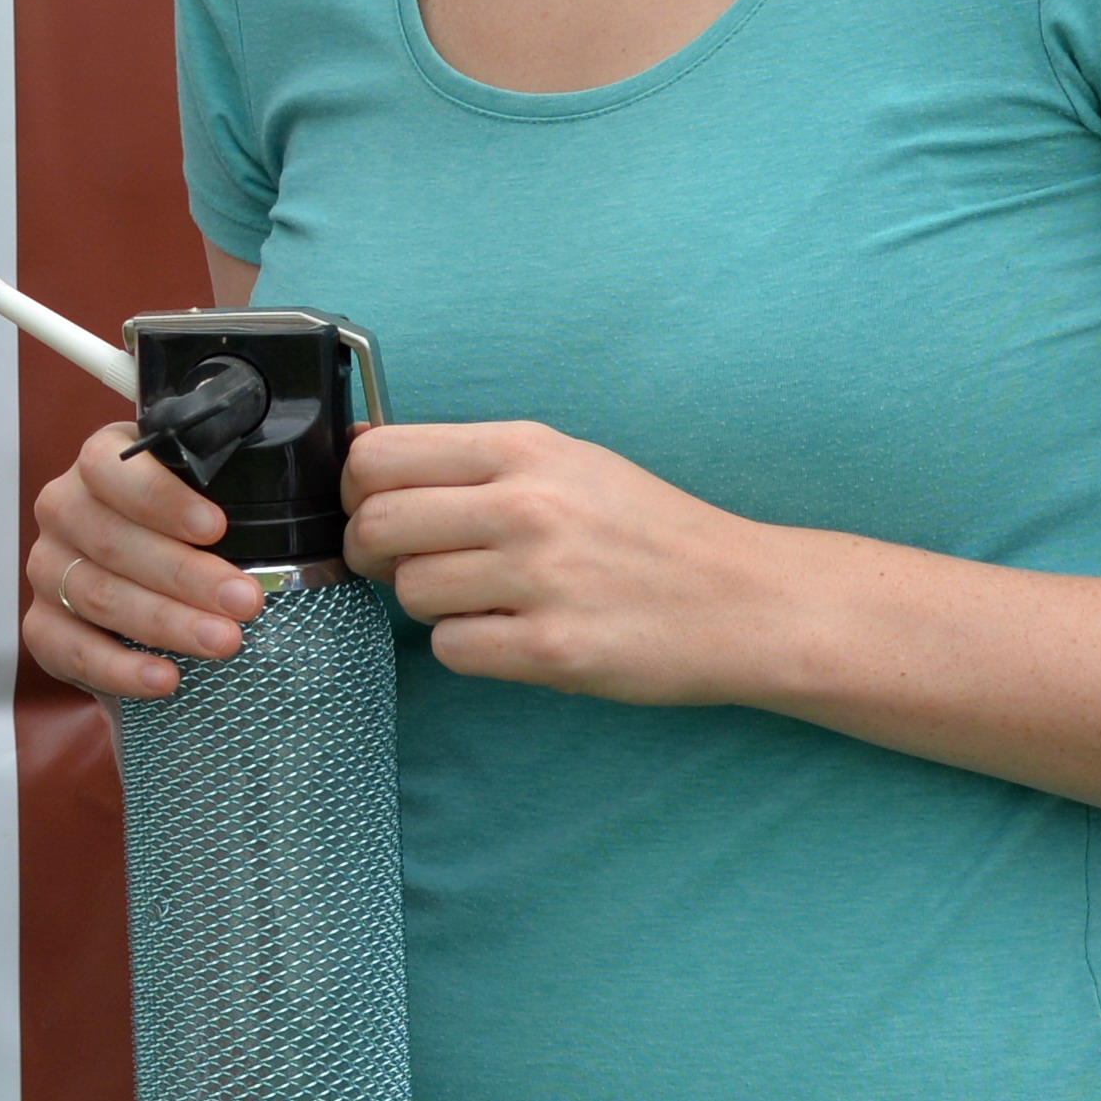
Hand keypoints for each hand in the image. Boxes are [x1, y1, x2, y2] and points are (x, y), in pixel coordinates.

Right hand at [23, 413, 265, 698]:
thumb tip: (356, 440)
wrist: (152, 609)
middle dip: (185, 574)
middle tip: (246, 601)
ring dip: (164, 622)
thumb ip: (267, 474)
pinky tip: (166, 678)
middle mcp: (66, 509)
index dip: (161, 497)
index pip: (111, 465)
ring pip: (96, 592)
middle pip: (111, 538)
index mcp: (103, 464)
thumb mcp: (223, 497)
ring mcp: (48, 567)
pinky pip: (69, 647)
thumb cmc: (194, 542)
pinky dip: (119, 667)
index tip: (217, 528)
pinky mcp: (42, 625)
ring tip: (224, 643)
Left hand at [341, 418, 808, 701]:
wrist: (745, 600)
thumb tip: (366, 456)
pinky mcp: (553, 649)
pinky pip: (451, 648)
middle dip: (371, 553)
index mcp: (526, 450)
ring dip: (428, 603)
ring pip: (410, 591)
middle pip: (376, 525)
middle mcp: (528, 506)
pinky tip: (511, 634)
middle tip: (402, 564)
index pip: (379, 456)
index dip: (356, 490)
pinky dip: (467, 647)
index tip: (372, 508)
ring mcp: (540, 579)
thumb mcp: (568, 463)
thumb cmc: (650, 532)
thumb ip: (474, 461)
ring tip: (483, 599)